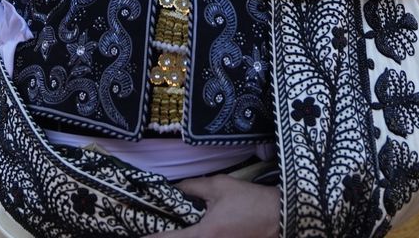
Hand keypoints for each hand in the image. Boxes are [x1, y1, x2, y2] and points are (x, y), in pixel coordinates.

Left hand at [149, 176, 279, 236]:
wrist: (280, 216)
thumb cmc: (250, 201)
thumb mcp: (219, 186)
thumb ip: (193, 187)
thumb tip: (175, 188)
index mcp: (204, 235)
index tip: (139, 234)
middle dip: (167, 236)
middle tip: (155, 229)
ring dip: (183, 236)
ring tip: (173, 228)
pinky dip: (196, 236)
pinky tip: (192, 230)